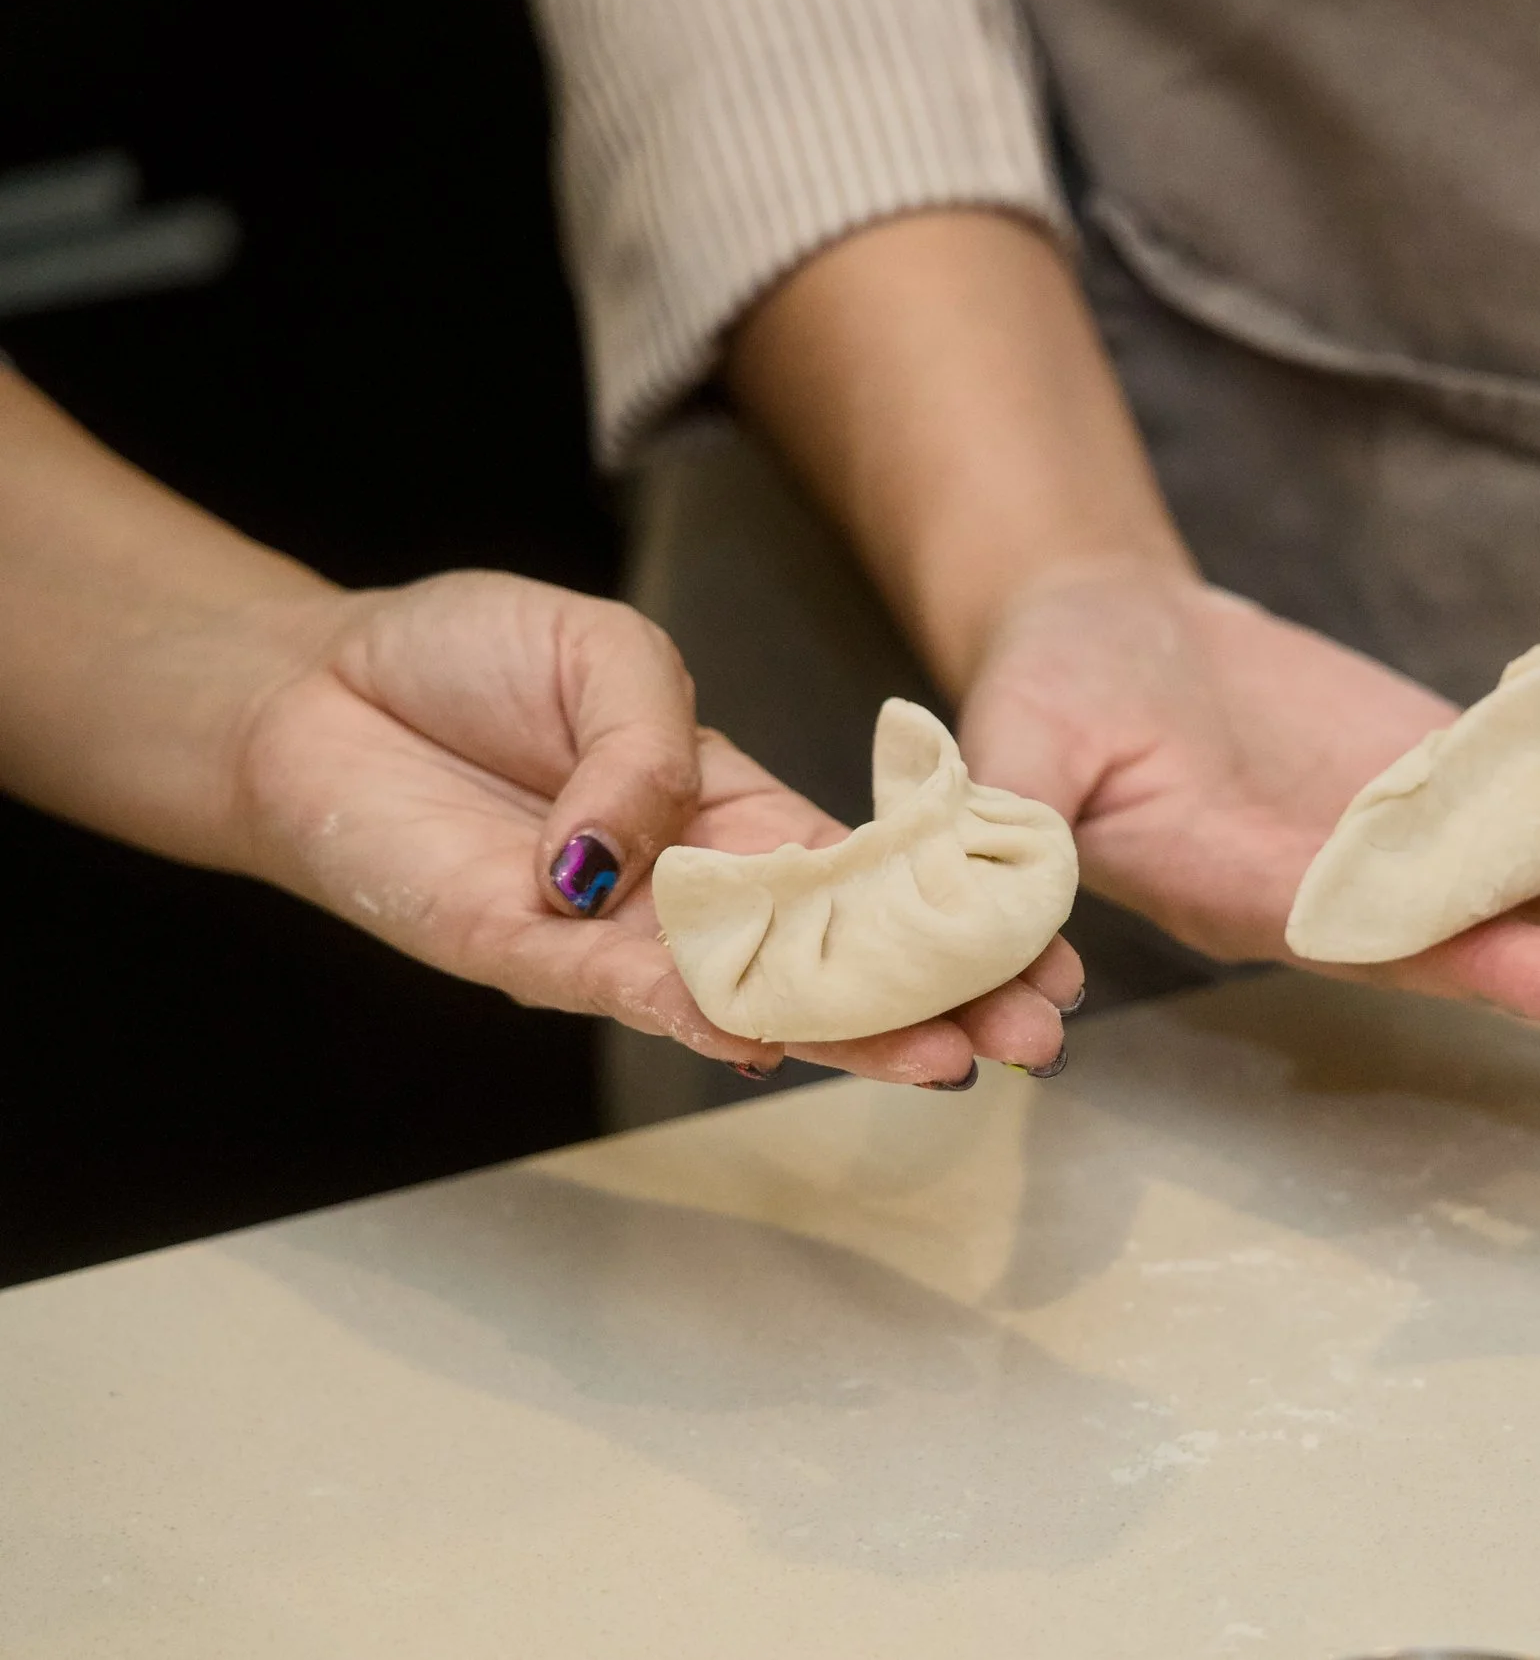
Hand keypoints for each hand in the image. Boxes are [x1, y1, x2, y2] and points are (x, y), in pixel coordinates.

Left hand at [232, 571, 1078, 1082]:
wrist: (315, 693)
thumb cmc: (466, 662)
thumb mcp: (608, 652)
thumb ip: (655, 741)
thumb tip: (645, 853)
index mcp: (744, 813)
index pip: (878, 873)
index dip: (964, 909)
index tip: (1052, 948)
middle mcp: (700, 890)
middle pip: (844, 955)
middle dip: (943, 996)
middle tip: (1036, 1036)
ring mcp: (624, 935)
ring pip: (760, 995)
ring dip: (852, 1033)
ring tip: (942, 1060)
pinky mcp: (534, 958)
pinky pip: (633, 994)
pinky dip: (701, 1015)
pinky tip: (774, 1040)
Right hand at [957, 568, 1539, 1029]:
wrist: (1100, 637)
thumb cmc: (1044, 694)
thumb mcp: (1010, 754)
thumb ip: (1021, 837)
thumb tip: (1016, 970)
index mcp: (1260, 893)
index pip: (1392, 939)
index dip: (1496, 962)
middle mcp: (1365, 884)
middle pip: (1536, 904)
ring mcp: (1418, 830)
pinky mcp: (1445, 772)